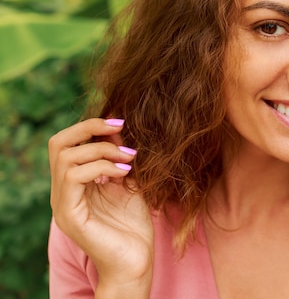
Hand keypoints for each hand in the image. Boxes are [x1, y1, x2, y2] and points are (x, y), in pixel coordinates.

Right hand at [49, 118, 153, 292]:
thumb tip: (117, 126)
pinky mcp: (69, 216)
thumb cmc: (134, 225)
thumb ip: (118, 157)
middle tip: (120, 128)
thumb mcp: (128, 182)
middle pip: (58, 143)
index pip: (66, 142)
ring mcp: (62, 204)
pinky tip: (124, 173)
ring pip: (66, 158)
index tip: (121, 122)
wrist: (136, 261)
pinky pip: (73, 177)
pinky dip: (101, 167)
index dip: (90, 125)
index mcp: (73, 183)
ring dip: (102, 149)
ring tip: (128, 158)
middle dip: (89, 128)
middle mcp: (62, 192)